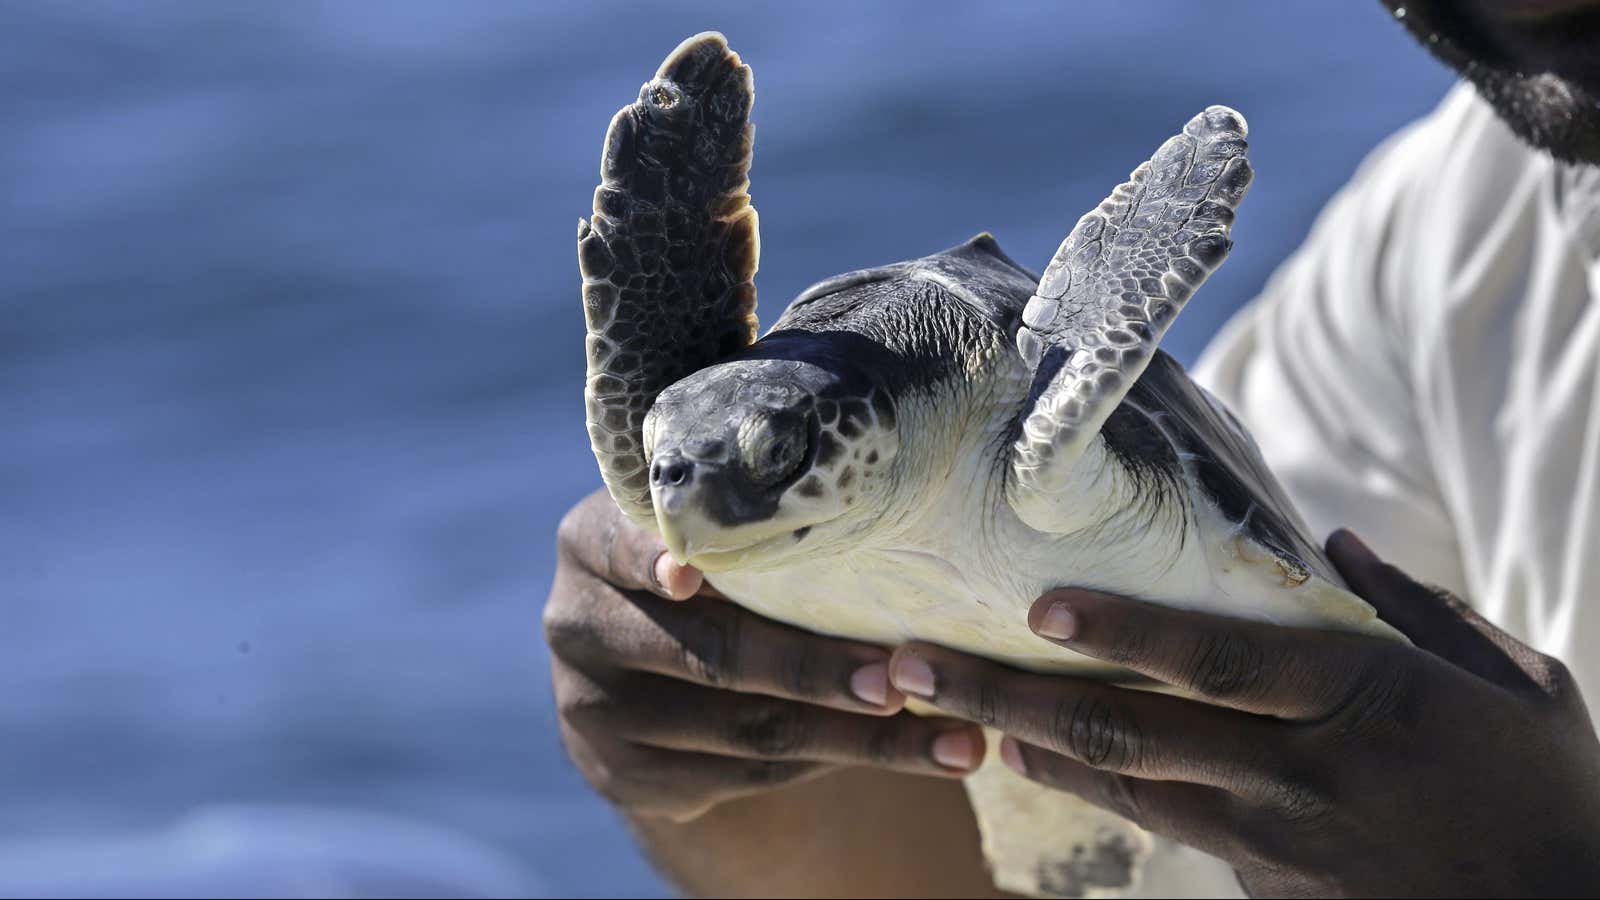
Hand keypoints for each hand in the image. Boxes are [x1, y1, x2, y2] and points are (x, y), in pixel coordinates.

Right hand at [544, 490, 983, 822]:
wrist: (648, 670)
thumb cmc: (713, 565)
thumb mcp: (705, 525)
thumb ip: (743, 514)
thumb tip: (871, 498)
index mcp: (589, 543)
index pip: (620, 547)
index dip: (652, 559)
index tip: (690, 574)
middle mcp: (576, 624)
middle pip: (708, 655)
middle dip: (812, 670)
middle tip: (900, 680)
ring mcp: (593, 710)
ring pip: (745, 731)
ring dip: (855, 738)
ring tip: (948, 739)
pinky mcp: (625, 777)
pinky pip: (745, 777)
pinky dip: (832, 764)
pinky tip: (903, 753)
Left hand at [887, 530, 1599, 896]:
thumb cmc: (1545, 794)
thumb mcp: (1517, 685)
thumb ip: (1418, 609)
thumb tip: (1335, 547)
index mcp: (1360, 702)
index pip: (1221, 664)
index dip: (1126, 637)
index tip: (1036, 608)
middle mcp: (1299, 775)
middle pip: (1129, 736)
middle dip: (1008, 695)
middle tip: (909, 666)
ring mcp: (1272, 842)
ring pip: (1123, 789)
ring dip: (1026, 745)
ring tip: (939, 707)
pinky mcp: (1263, 887)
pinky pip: (1165, 824)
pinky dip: (1095, 787)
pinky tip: (1032, 751)